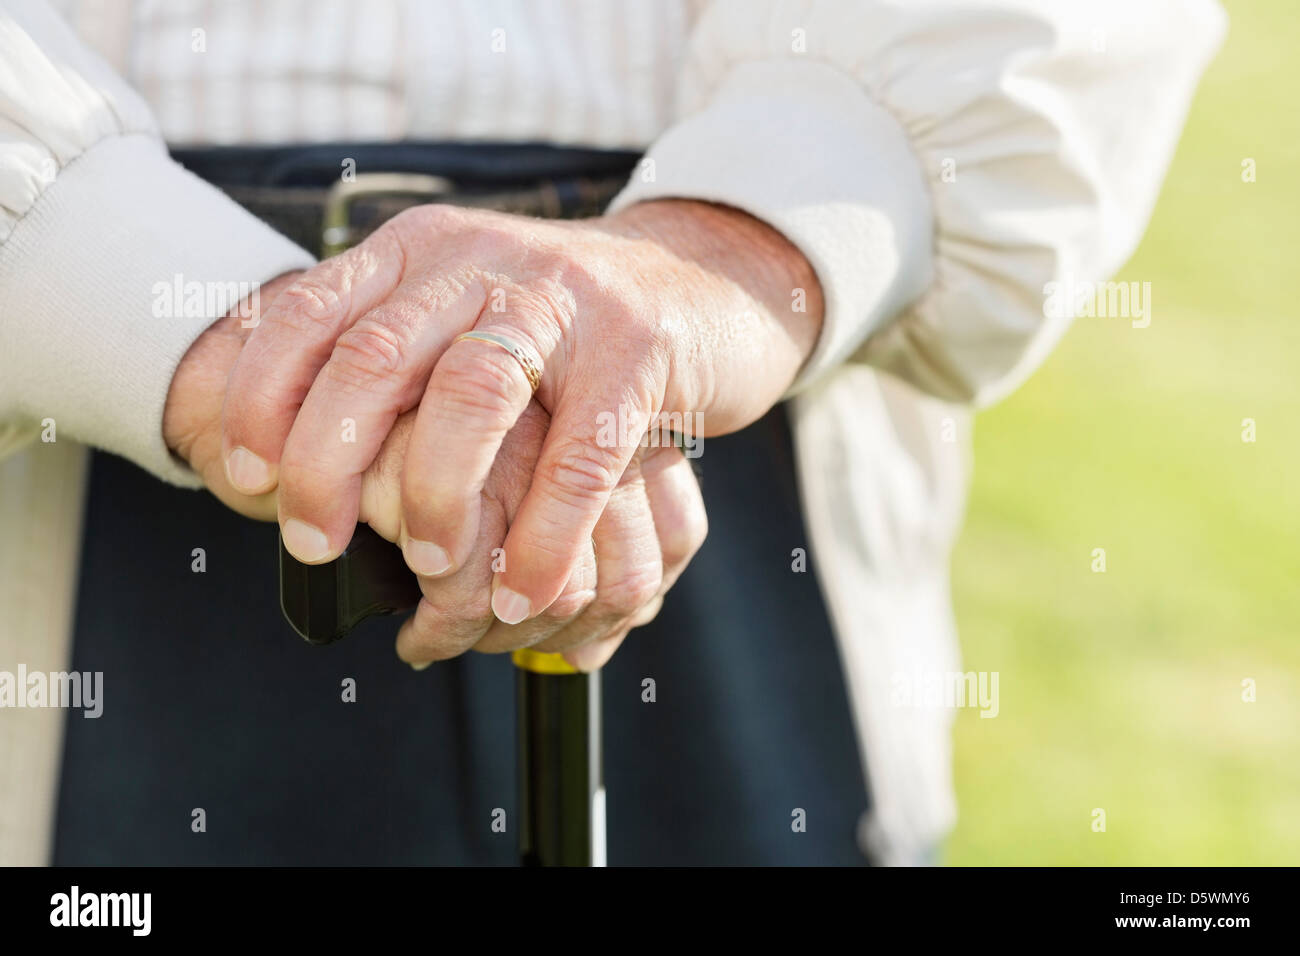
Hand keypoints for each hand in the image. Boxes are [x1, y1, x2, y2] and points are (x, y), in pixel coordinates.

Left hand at [165, 278, 706, 669]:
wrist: (701, 278)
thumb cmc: (560, 323)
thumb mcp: (461, 307)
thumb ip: (388, 350)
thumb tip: (284, 450)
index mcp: (420, 252)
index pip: (307, 311)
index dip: (259, 398)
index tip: (246, 477)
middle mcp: (481, 261)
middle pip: (373, 357)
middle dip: (327, 466)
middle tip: (314, 544)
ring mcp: (564, 302)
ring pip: (473, 396)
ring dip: (438, 499)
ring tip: (434, 570)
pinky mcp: (638, 351)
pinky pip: (580, 455)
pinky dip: (546, 536)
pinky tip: (525, 591)